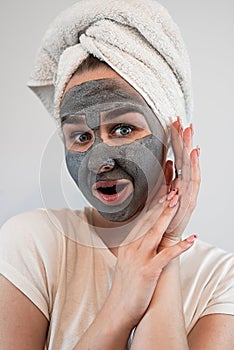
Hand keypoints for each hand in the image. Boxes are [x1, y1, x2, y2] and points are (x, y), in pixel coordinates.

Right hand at [106, 194, 195, 328]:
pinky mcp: (148, 270)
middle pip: (148, 222)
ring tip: (177, 203)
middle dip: (160, 206)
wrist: (119, 309)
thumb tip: (141, 242)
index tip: (161, 195)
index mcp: (128, 246)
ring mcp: (140, 259)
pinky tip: (191, 239)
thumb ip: (133, 250)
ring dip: (166, 217)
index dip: (152, 207)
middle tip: (172, 192)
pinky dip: (180, 247)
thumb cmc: (125, 287)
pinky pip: (167, 255)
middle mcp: (132, 249)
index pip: (142, 221)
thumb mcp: (126, 264)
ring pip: (155, 233)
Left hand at [162, 117, 200, 244]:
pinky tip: (193, 153)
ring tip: (189, 132)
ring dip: (190, 147)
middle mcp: (186, 184)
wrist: (167, 235)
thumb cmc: (166, 215)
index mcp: (180, 181)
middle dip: (185, 139)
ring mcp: (190, 191)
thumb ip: (168, 177)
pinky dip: (194, 165)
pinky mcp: (191, 199)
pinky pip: (193, 180)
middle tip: (184, 122)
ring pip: (191, 165)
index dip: (177, 141)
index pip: (179, 157)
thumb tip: (168, 161)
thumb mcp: (164, 192)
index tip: (175, 125)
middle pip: (186, 158)